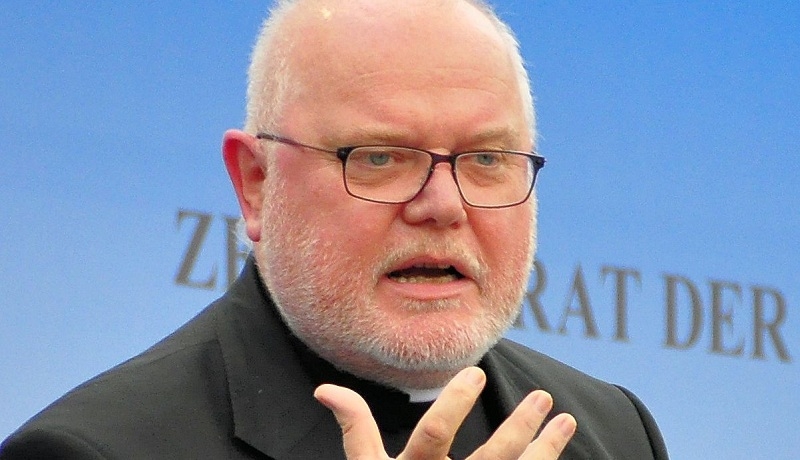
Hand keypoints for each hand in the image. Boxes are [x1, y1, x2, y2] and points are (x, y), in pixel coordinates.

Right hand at [314, 366, 575, 458]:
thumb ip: (355, 430)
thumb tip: (324, 390)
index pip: (432, 436)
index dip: (453, 404)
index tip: (476, 372)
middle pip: (489, 459)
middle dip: (519, 426)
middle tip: (542, 397)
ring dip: (546, 449)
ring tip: (565, 419)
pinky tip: (558, 451)